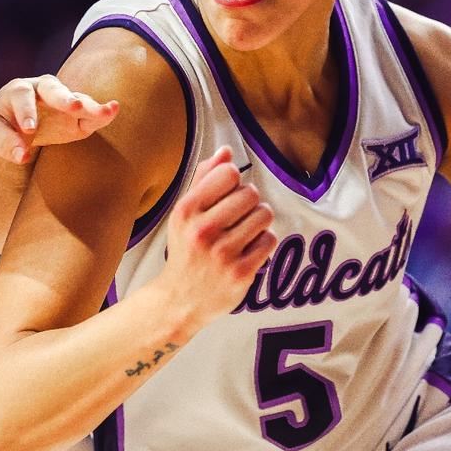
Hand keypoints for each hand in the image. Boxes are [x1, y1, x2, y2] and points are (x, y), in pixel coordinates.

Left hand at [0, 74, 118, 164]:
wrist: (16, 123)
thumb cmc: (3, 125)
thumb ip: (5, 143)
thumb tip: (22, 156)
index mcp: (18, 91)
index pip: (22, 96)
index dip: (26, 111)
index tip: (29, 128)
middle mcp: (43, 89)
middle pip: (53, 88)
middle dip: (63, 98)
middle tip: (73, 106)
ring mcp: (62, 100)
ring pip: (76, 99)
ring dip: (89, 105)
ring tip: (106, 110)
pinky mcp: (77, 114)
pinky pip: (90, 113)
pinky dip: (101, 113)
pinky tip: (113, 110)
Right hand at [157, 146, 276, 327]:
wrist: (180, 299)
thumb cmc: (186, 249)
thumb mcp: (185, 213)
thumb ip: (204, 179)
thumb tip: (227, 151)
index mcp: (186, 211)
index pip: (229, 174)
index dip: (234, 181)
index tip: (228, 194)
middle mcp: (202, 231)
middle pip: (250, 193)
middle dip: (250, 201)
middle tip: (240, 215)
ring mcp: (222, 254)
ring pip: (264, 214)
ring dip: (260, 220)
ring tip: (246, 230)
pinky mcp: (241, 273)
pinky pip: (269, 240)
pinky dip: (264, 241)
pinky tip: (249, 249)